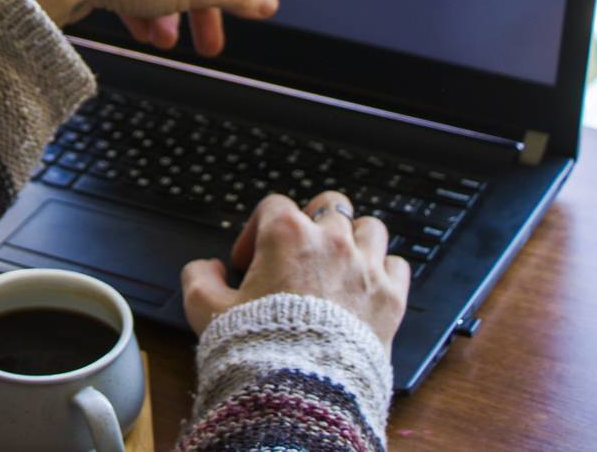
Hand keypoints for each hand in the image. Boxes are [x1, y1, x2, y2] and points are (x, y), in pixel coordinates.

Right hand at [178, 191, 409, 348]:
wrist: (302, 391)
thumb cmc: (257, 348)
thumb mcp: (205, 310)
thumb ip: (199, 279)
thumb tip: (207, 268)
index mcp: (286, 235)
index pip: (274, 205)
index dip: (256, 230)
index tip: (248, 261)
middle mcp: (330, 242)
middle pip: (328, 205)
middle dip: (312, 222)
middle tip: (298, 251)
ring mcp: (365, 268)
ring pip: (369, 228)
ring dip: (354, 240)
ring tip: (337, 265)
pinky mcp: (391, 299)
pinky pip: (398, 265)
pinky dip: (384, 272)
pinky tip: (367, 287)